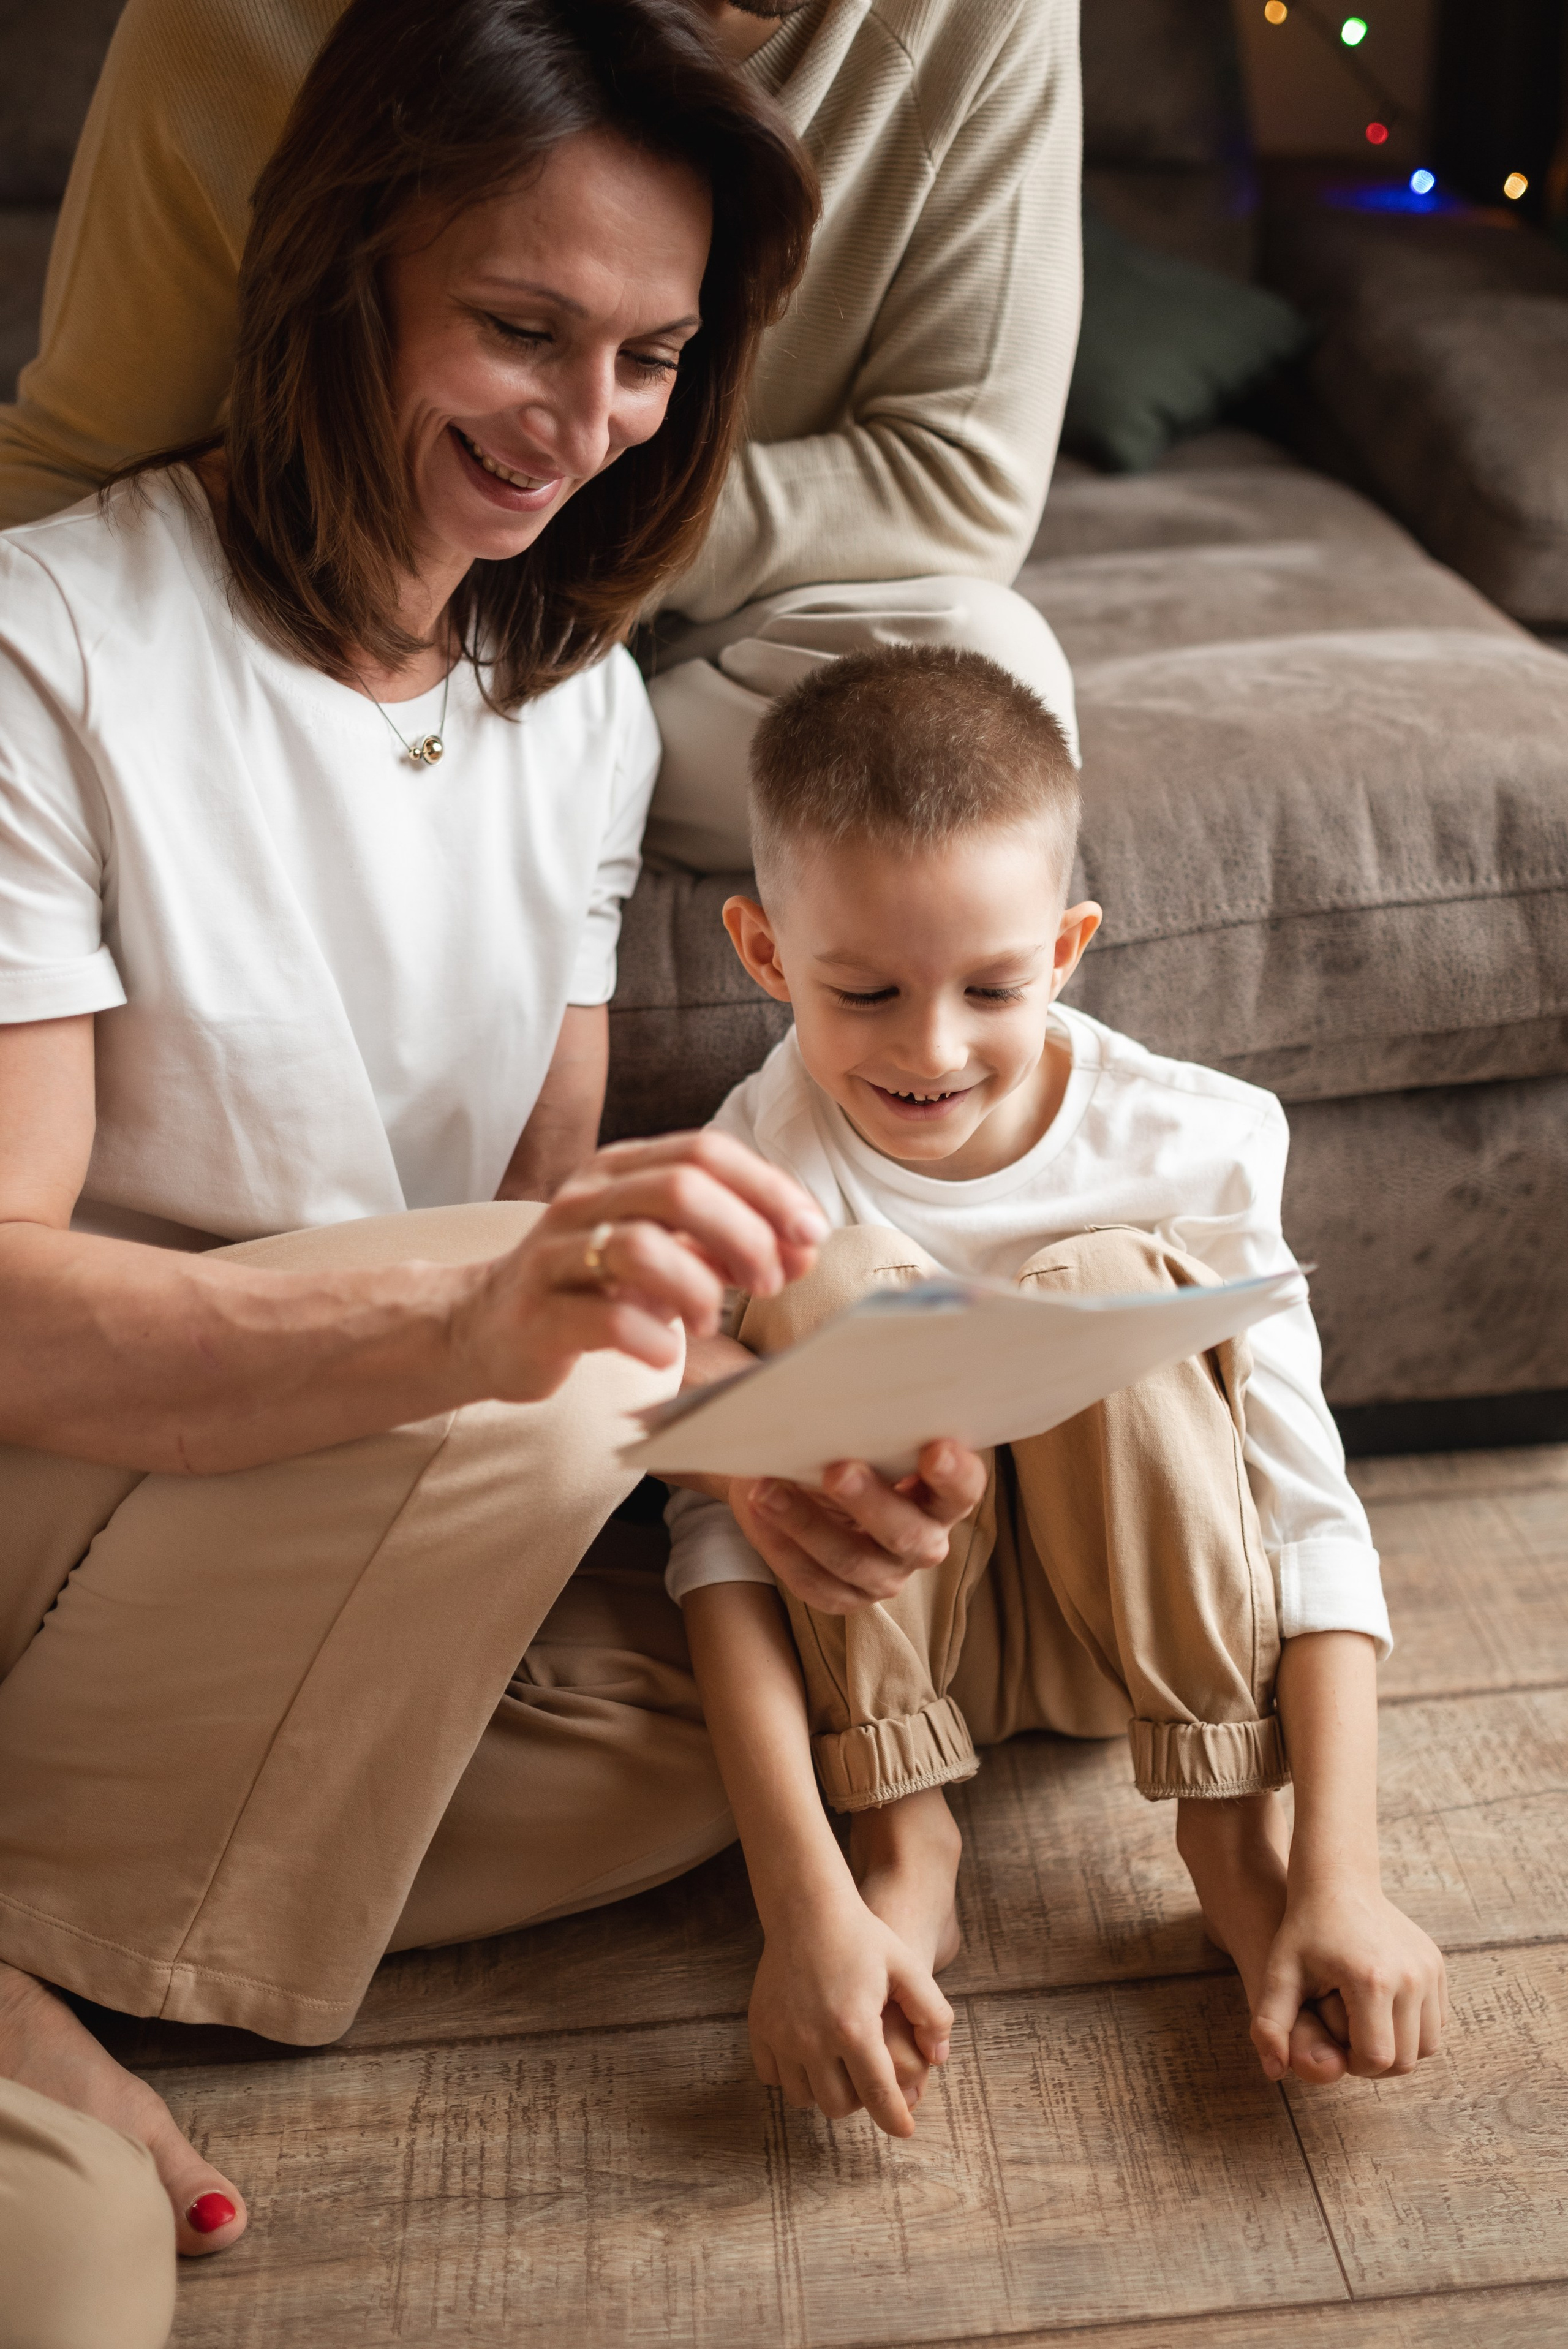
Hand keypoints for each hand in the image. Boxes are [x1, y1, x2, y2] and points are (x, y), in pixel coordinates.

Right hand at [451, 1131, 826, 1402]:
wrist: (486, 1326)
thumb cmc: (589, 1284)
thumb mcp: (663, 1249)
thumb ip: (727, 1241)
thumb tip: (802, 1246)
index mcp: (621, 1169)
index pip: (707, 1152)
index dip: (769, 1190)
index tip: (809, 1235)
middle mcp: (586, 1198)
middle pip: (681, 1189)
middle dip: (744, 1236)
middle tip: (768, 1283)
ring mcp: (555, 1252)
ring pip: (641, 1247)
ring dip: (698, 1288)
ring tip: (709, 1321)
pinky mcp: (537, 1312)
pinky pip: (605, 1317)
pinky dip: (651, 1338)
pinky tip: (665, 1354)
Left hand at [729, 1441, 987, 1611]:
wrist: (802, 1476)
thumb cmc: (845, 1442)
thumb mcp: (861, 1430)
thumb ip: (870, 1424)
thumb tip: (848, 1403)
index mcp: (943, 1498)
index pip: (963, 1490)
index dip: (955, 1474)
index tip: (935, 1449)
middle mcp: (923, 1543)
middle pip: (906, 1534)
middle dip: (870, 1502)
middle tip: (837, 1470)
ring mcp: (884, 1576)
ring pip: (851, 1561)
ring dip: (806, 1524)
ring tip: (767, 1489)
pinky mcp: (843, 1596)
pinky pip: (811, 1579)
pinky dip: (781, 1544)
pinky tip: (758, 1512)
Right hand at [749, 1885, 954, 2138]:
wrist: (807, 1908)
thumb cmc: (863, 1937)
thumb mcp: (908, 1967)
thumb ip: (932, 2014)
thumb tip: (938, 2058)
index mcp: (855, 2028)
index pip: (878, 2095)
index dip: (895, 2119)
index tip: (905, 2130)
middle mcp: (814, 2039)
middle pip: (839, 2105)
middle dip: (860, 2101)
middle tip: (869, 2077)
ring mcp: (782, 2035)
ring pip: (803, 2098)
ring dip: (824, 2090)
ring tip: (839, 2066)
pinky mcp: (760, 2028)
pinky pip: (773, 2077)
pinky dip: (791, 2076)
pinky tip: (809, 2055)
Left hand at [1252, 1878, 1447, 2083]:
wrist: (1338, 1881)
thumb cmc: (1304, 1928)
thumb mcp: (1279, 1972)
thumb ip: (1270, 2023)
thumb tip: (1272, 2072)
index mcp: (1371, 1982)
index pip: (1376, 2059)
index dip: (1353, 2064)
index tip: (1334, 2045)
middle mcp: (1410, 1977)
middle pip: (1406, 2059)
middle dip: (1376, 2062)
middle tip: (1349, 2042)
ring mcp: (1429, 1969)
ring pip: (1428, 2045)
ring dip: (1399, 2049)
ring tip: (1366, 2030)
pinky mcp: (1437, 1964)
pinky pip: (1436, 2020)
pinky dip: (1414, 2029)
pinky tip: (1382, 2013)